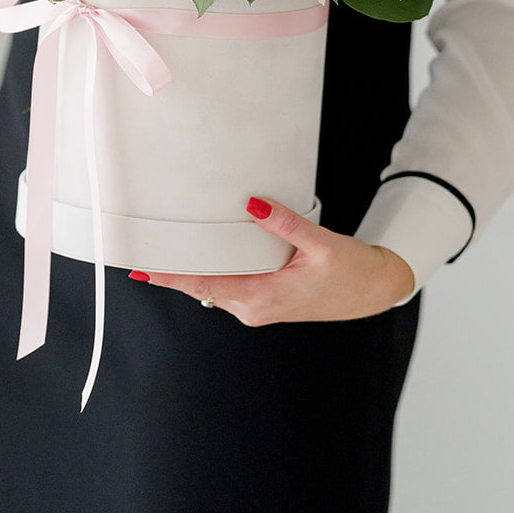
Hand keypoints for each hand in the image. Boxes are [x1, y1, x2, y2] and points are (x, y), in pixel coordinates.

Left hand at [130, 196, 415, 323]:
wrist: (373, 290)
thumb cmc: (351, 271)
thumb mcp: (322, 244)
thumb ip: (285, 224)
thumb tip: (253, 204)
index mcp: (265, 298)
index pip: (207, 285)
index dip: (173, 277)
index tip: (144, 270)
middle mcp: (255, 308)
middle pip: (203, 288)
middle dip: (173, 273)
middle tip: (140, 255)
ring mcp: (259, 307)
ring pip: (214, 289)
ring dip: (190, 273)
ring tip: (162, 252)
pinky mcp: (265, 300)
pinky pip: (228, 287)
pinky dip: (210, 273)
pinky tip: (200, 257)